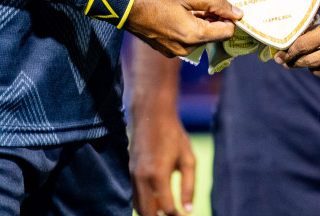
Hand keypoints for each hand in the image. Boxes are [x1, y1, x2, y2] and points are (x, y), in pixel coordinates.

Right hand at [125, 0, 240, 57]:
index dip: (226, 13)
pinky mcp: (165, 46)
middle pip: (211, 28)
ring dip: (196, 7)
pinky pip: (184, 32)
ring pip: (197, 28)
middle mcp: (186, 48)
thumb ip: (215, 2)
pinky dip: (185, 16)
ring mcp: (174, 49)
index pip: (227, 31)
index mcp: (194, 36)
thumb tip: (238, 13)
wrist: (122, 3)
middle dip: (208, 5)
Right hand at [128, 98, 196, 215]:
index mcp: (158, 174)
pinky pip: (134, 196)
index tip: (184, 215)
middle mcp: (142, 177)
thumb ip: (189, 186)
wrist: (151, 114)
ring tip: (166, 208)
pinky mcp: (129, 171)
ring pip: (138, 207)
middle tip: (174, 214)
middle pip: (148, 213)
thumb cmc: (173, 135)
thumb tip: (188, 210)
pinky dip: (144, 203)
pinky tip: (158, 198)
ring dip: (151, 212)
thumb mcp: (188, 158)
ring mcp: (133, 175)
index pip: (167, 208)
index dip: (177, 215)